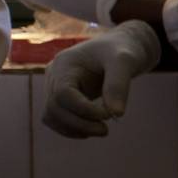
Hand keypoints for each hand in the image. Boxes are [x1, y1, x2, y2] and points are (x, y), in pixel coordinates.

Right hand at [43, 20, 162, 137]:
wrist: (123, 46)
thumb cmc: (124, 49)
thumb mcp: (126, 61)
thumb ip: (119, 85)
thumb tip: (116, 114)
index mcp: (65, 63)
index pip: (63, 94)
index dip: (84, 110)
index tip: (109, 114)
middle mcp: (54, 75)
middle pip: (54, 108)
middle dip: (79, 123)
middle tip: (106, 130)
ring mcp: (55, 85)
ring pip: (51, 116)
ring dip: (74, 128)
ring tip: (102, 130)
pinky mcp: (62, 96)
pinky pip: (58, 118)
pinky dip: (72, 127)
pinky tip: (92, 129)